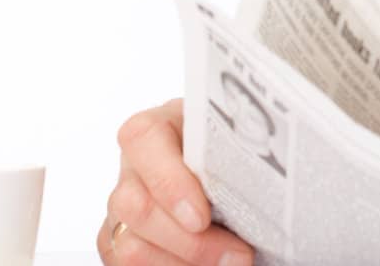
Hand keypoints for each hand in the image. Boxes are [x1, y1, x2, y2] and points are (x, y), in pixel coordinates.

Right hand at [98, 98, 254, 265]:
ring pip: (131, 247)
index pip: (143, 138)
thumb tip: (260, 187)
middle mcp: (134, 165)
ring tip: (229, 262)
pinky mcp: (119, 240)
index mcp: (160, 127)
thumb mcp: (238, 144)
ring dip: (184, 263)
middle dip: (190, 242)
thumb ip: (238, 158)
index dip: (169, 182)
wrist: (231, 173)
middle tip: (238, 255)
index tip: (202, 218)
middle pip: (136, 207)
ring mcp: (121, 206)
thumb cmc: (235, 154)